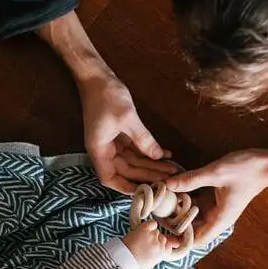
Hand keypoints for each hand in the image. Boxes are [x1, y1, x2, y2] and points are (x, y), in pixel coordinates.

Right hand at [79, 72, 177, 193]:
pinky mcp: (117, 135)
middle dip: (147, 175)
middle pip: (126, 170)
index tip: (145, 192)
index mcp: (99, 150)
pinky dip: (148, 151)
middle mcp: (104, 150)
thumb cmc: (106, 96)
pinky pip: (134, 148)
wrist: (96, 76)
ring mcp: (111, 143)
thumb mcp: (127, 118)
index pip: (110, 178)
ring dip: (151, 164)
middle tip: (169, 178)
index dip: (126, 188)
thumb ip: (143, 139)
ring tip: (171, 168)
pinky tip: (165, 154)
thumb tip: (158, 156)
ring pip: (132, 160)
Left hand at [122, 221, 179, 268]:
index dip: (160, 246)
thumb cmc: (137, 261)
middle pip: (162, 237)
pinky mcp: (144, 230)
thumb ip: (165, 252)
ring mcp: (152, 237)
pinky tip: (143, 231)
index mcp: (162, 254)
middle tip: (144, 246)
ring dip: (149, 234)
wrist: (123, 258)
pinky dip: (149, 225)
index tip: (152, 249)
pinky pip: (152, 223)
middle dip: (155, 240)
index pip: (168, 245)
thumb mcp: (153, 261)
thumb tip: (177, 243)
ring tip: (139, 241)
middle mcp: (159, 245)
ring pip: (156, 231)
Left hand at [165, 151, 267, 245]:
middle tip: (155, 216)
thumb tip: (168, 184)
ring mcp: (214, 207)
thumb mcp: (216, 173)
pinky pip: (195, 202)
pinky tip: (172, 190)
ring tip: (160, 203)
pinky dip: (184, 199)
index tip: (163, 237)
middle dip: (173, 225)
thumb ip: (191, 179)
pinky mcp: (213, 197)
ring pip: (191, 215)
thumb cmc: (246, 170)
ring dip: (177, 210)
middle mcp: (216, 217)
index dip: (180, 242)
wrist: (266, 163)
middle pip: (191, 229)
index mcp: (220, 219)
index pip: (196, 240)